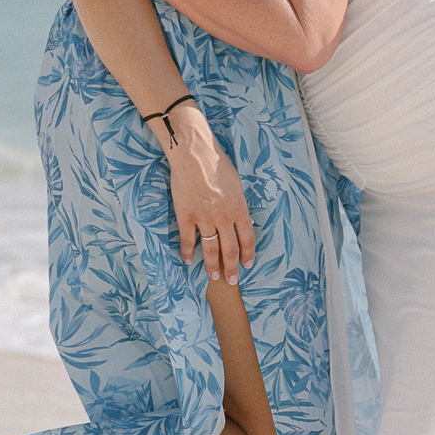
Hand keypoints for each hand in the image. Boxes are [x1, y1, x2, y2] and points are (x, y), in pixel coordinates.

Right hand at [157, 103, 255, 282]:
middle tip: (233, 280)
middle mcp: (224, 218)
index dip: (248, 255)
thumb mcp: (236, 183)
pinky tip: (187, 260)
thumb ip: (238, 203)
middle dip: (233, 267)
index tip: (247, 265)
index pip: (247, 239)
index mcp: (239, 209)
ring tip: (213, 276)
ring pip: (210, 249)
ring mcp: (204, 219)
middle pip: (230, 249)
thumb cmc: (217, 163)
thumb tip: (239, 216)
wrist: (195, 154)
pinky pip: (188, 240)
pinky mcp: (186, 216)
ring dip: (212, 265)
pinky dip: (187, 252)